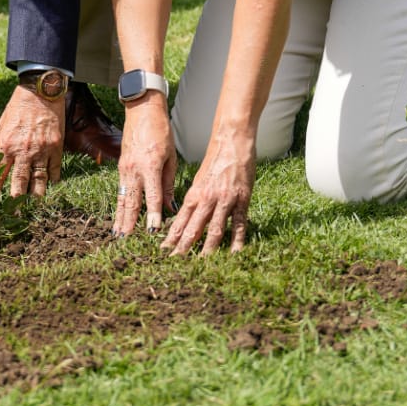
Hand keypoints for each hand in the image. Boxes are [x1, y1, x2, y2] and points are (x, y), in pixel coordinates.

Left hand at [0, 84, 63, 198]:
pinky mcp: (56, 147)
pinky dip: (53, 179)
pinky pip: (55, 170)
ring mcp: (41, 151)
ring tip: (33, 205)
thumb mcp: (1, 128)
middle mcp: (23, 152)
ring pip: (39, 181)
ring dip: (35, 196)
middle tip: (13, 215)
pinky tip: (51, 185)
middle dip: (15, 202)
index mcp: (6, 147)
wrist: (38, 92)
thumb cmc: (17, 109)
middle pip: (19, 184)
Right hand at [113, 93, 176, 235]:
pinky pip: (120, 191)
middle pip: (132, 202)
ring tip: (119, 235)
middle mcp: (134, 169)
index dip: (152, 216)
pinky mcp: (120, 168)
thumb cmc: (161, 131)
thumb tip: (171, 207)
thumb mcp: (171, 156)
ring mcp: (124, 169)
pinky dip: (119, 206)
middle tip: (128, 242)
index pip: (152, 196)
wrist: (142, 111)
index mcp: (150, 166)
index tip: (153, 232)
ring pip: (122, 198)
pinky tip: (118, 217)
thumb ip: (170, 183)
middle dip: (130, 223)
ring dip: (120, 218)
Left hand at [161, 129, 255, 254]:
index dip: (172, 238)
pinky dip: (237, 240)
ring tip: (202, 265)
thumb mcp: (199, 178)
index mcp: (194, 193)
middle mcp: (207, 199)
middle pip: (194, 229)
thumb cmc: (215, 158)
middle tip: (176, 264)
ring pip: (215, 230)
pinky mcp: (242, 199)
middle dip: (184, 248)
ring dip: (208, 249)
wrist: (232, 140)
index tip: (164, 252)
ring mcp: (225, 200)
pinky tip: (234, 253)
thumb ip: (194, 198)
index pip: (180, 221)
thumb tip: (185, 216)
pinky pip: (239, 224)